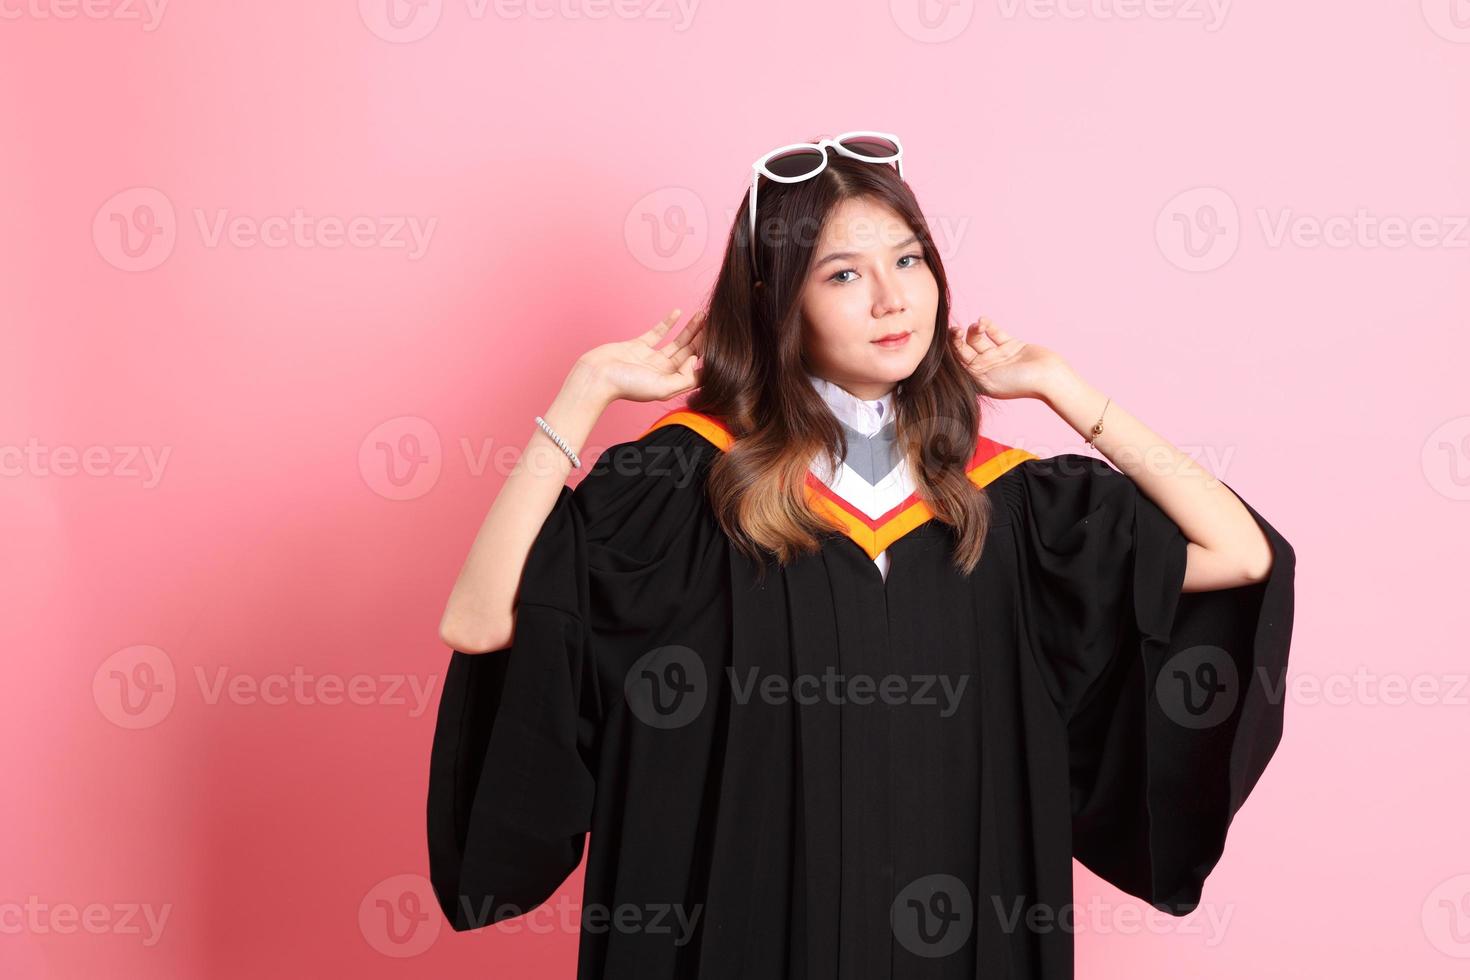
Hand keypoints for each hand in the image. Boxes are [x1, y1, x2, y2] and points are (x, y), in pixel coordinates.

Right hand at [575, 307, 706, 404]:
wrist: (597, 376)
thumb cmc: (626, 386)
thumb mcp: (662, 388)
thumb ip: (684, 378)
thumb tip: (697, 361)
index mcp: (670, 383)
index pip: (695, 371)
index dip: (709, 358)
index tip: (721, 343)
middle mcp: (663, 371)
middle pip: (689, 353)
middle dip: (703, 339)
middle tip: (716, 324)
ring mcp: (651, 358)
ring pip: (676, 342)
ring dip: (690, 329)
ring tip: (702, 315)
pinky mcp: (638, 346)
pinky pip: (657, 333)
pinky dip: (668, 323)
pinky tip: (678, 313)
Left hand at [949, 315, 1072, 400]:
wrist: (1048, 377)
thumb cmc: (1018, 384)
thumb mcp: (987, 381)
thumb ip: (967, 371)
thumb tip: (946, 363)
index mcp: (978, 381)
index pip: (957, 364)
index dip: (950, 351)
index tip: (947, 340)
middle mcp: (986, 369)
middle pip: (965, 350)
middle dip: (957, 339)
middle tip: (956, 330)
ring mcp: (998, 356)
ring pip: (978, 339)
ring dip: (974, 330)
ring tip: (979, 325)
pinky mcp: (1010, 345)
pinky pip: (994, 333)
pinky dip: (988, 325)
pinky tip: (983, 320)